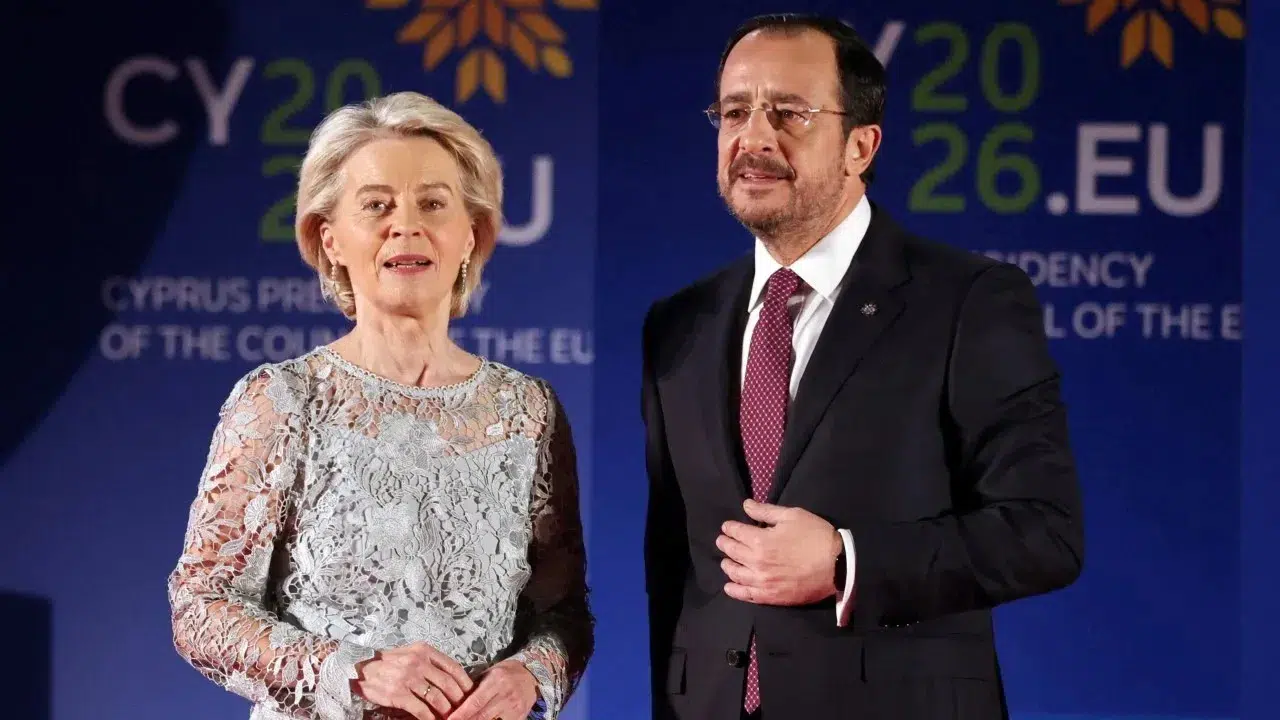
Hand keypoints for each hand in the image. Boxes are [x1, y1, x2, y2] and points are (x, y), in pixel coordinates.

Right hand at [353, 642, 473, 719]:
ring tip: (450, 717)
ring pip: (437, 699)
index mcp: (424, 651)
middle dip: (458, 700)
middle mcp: (418, 663)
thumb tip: (450, 677)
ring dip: (446, 711)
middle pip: (448, 685)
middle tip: (463, 709)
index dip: (465, 683)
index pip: (453, 667)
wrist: (360, 668)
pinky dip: (430, 719)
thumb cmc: (388, 662)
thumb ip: (430, 661)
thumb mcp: (411, 653)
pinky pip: (421, 710)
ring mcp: (408, 678)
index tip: (470, 693)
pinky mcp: (398, 694)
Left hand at [447, 658, 538, 719]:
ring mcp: (514, 708)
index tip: (449, 719)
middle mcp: (506, 695)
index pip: (475, 702)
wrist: (531, 675)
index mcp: (496, 681)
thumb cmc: (505, 673)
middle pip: (482, 716)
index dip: (461, 713)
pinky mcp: (520, 717)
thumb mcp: (489, 673)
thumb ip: (474, 687)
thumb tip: (455, 701)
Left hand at [717, 499, 842, 605]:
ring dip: (727, 565)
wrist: (837, 566)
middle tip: (722, 541)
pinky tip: (730, 586)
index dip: (729, 527)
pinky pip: (746, 595)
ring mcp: (762, 582)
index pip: (736, 532)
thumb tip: (745, 506)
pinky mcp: (770, 597)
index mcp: (760, 540)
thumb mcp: (792, 516)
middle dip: (725, 544)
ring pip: (735, 574)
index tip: (727, 526)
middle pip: (732, 552)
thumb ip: (766, 511)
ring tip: (726, 561)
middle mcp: (756, 562)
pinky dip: (734, 590)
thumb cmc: (816, 536)